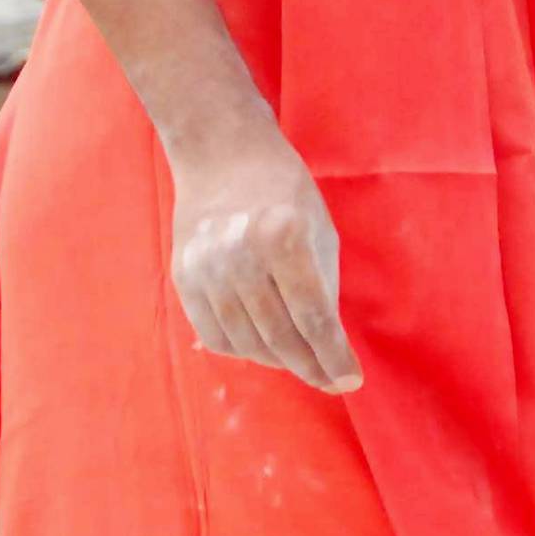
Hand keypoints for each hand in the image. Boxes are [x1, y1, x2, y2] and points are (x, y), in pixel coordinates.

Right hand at [167, 120, 362, 393]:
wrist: (222, 154)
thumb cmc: (285, 191)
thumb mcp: (320, 230)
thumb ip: (322, 288)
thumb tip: (324, 349)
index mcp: (284, 236)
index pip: (313, 317)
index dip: (333, 357)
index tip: (350, 382)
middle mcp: (241, 254)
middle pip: (280, 336)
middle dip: (310, 366)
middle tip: (327, 379)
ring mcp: (207, 268)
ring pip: (247, 344)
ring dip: (278, 361)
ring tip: (298, 360)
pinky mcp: (184, 277)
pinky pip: (215, 336)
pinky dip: (242, 349)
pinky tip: (262, 345)